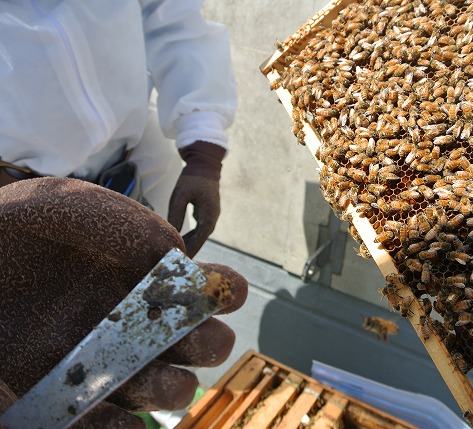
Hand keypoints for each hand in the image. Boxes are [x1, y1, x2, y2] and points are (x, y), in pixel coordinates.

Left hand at [0, 178, 247, 427]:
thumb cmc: (11, 230)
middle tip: (184, 333)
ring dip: (173, 388)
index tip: (222, 292)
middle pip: (199, 344)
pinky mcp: (59, 403)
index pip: (203, 289)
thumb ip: (125, 223)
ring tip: (153, 378)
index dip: (226, 290)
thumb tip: (177, 260)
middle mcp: (129, 324)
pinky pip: (106, 428)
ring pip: (165, 389)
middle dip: (208, 344)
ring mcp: (98, 365)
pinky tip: (114, 414)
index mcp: (139, 279)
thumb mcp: (64, 206)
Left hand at [168, 141, 225, 257]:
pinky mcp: (207, 212)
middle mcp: (212, 218)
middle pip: (200, 239)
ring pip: (200, 235)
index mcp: (209, 215)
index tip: (180, 261)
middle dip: (189, 250)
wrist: (205, 164)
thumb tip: (172, 234)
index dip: (190, 250)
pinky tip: (181, 240)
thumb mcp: (180, 196)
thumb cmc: (192, 178)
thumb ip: (176, 215)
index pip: (199, 239)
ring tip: (177, 254)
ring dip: (190, 243)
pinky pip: (200, 229)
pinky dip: (191, 235)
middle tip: (176, 262)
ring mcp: (211, 215)